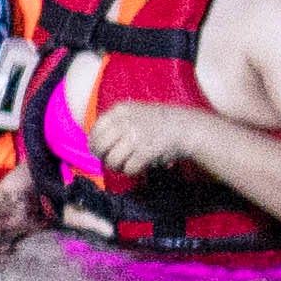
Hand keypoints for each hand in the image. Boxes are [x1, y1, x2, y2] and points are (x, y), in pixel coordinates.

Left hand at [69, 97, 204, 178]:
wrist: (186, 127)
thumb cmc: (158, 124)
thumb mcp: (133, 114)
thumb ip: (114, 125)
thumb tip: (94, 145)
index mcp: (120, 110)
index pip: (95, 129)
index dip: (94, 143)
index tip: (99, 151)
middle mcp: (125, 121)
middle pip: (99, 146)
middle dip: (103, 157)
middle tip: (112, 161)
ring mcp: (135, 136)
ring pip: (112, 160)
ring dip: (118, 167)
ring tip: (127, 164)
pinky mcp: (145, 151)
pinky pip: (128, 168)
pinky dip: (132, 171)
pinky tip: (139, 166)